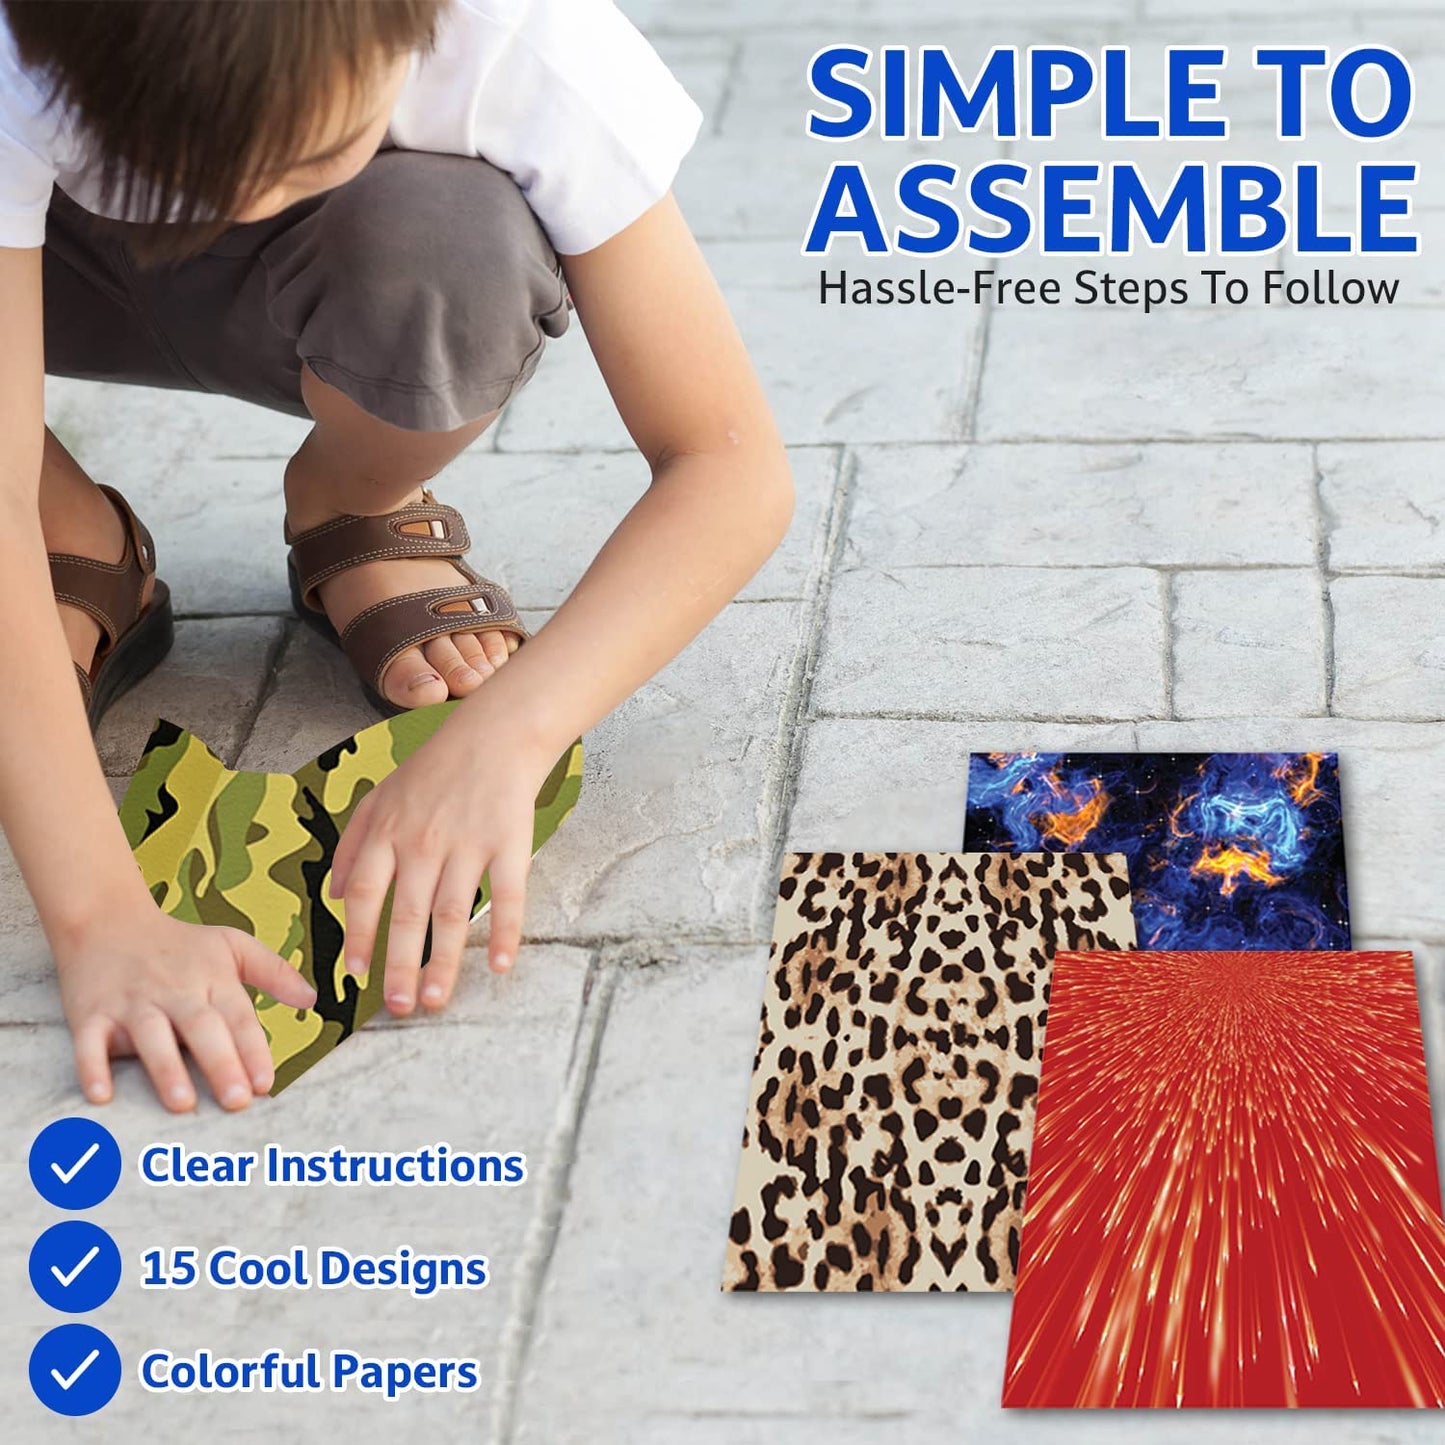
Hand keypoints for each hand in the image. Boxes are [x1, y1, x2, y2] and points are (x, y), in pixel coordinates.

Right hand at [54, 902, 316, 1111]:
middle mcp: (174, 991)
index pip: (238, 1017)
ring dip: (166, 1069)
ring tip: (183, 1103)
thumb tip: (313, 1000)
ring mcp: (132, 1003)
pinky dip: (93, 1067)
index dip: (253, 1049)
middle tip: (237, 1100)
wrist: (107, 920)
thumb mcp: (232, 946)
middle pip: (201, 1028)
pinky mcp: (91, 1013)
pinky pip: (89, 1042)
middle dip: (220, 1063)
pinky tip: (102, 1095)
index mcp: (212, 979)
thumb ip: (274, 973)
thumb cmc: (179, 943)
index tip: (266, 1084)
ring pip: (150, 1036)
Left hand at [328, 715, 548, 1014]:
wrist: (494, 734)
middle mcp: (423, 842)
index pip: (363, 893)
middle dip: (399, 965)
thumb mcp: (379, 796)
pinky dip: (503, 931)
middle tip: (396, 1007)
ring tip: (434, 999)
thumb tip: (328, 896)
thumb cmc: (435, 768)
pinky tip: (499, 965)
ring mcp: (467, 843)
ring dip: (443, 961)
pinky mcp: (509, 843)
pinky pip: (506, 895)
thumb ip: (350, 844)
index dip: (357, 936)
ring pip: (452, 912)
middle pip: (407, 913)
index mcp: (387, 832)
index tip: (355, 975)